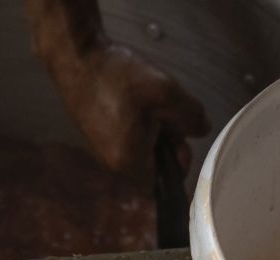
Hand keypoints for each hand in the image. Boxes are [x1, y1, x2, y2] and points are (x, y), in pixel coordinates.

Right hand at [42, 35, 208, 184]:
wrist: (75, 55)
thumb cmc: (116, 75)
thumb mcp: (165, 92)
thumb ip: (191, 116)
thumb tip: (203, 129)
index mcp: (129, 161)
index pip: (164, 185)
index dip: (178, 165)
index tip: (180, 139)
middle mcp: (113, 162)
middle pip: (154, 165)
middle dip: (167, 142)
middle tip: (166, 113)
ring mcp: (103, 149)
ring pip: (143, 148)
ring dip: (154, 129)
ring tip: (149, 101)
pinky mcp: (98, 134)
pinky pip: (128, 137)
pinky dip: (139, 122)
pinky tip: (135, 100)